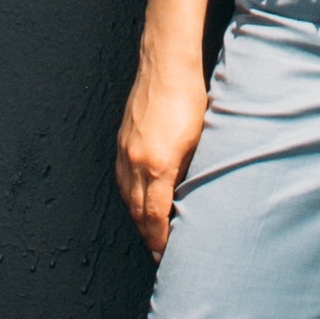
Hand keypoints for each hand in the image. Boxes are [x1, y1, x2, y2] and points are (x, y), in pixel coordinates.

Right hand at [116, 53, 210, 255]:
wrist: (166, 64)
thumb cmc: (189, 99)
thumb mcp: (198, 142)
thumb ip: (189, 173)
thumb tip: (187, 197)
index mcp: (157, 166)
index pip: (154, 217)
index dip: (160, 240)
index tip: (167, 254)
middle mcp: (135, 162)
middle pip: (137, 212)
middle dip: (148, 235)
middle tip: (160, 252)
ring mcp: (124, 151)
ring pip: (126, 197)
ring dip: (138, 217)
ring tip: (151, 232)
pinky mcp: (121, 141)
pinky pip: (121, 179)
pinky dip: (130, 195)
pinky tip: (139, 200)